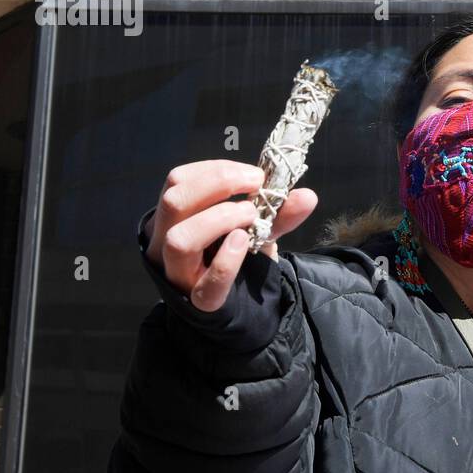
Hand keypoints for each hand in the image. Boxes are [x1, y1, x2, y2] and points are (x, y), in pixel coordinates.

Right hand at [144, 159, 317, 311]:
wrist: (240, 302)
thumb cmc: (237, 253)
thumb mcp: (256, 225)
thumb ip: (278, 211)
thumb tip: (308, 196)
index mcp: (174, 216)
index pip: (179, 180)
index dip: (216, 171)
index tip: (255, 175)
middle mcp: (165, 240)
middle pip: (175, 201)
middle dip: (218, 184)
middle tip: (256, 187)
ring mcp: (178, 273)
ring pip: (180, 239)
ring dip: (220, 219)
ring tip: (250, 216)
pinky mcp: (199, 301)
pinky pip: (207, 284)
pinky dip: (228, 261)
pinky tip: (244, 243)